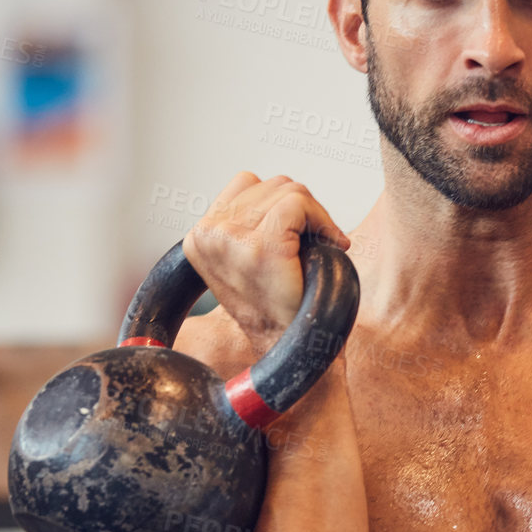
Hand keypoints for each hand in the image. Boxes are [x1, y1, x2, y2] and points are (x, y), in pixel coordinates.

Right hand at [182, 173, 350, 353]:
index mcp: (199, 237)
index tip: (296, 233)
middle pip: (268, 184)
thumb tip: (279, 189)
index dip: (278, 203)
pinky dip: (322, 218)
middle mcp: (208, 235)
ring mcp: (232, 239)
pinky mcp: (262, 246)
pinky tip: (332, 243)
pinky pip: (298, 203)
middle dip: (299, 208)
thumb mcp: (243, 260)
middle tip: (314, 239)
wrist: (287, 346)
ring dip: (314, 214)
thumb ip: (245, 224)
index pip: (245, 184)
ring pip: (287, 190)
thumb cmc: (274, 306)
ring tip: (321, 243)